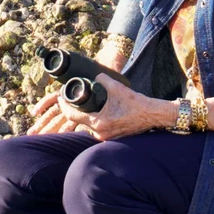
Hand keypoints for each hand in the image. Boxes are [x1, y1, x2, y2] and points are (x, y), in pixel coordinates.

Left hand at [25, 74, 161, 139]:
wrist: (153, 115)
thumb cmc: (136, 103)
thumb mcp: (117, 87)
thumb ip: (102, 79)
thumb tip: (95, 75)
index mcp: (99, 122)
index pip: (72, 116)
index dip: (63, 105)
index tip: (60, 97)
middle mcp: (100, 133)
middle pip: (78, 122)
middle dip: (72, 110)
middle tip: (69, 99)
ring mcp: (106, 137)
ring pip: (87, 127)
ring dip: (82, 117)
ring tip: (80, 105)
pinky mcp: (112, 138)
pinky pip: (96, 130)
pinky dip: (92, 121)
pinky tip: (93, 113)